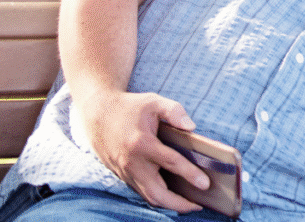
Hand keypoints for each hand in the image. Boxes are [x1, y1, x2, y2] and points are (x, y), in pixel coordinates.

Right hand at [77, 90, 209, 212]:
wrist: (97, 114)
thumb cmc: (129, 107)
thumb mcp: (153, 101)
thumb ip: (174, 112)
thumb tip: (192, 127)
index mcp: (142, 143)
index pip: (171, 162)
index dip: (190, 174)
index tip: (205, 184)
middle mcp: (132, 163)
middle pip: (157, 192)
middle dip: (179, 204)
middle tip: (198, 206)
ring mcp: (126, 172)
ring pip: (148, 197)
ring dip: (169, 204)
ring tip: (189, 205)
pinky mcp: (123, 176)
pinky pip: (142, 192)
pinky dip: (158, 197)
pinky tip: (172, 196)